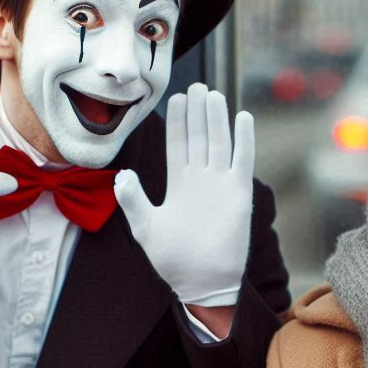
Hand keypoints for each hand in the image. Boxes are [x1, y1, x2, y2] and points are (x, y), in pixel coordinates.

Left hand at [114, 82, 253, 306]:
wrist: (202, 281)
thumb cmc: (173, 260)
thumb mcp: (146, 227)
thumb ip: (133, 200)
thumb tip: (123, 175)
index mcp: (178, 184)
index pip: (178, 144)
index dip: (177, 121)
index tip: (176, 97)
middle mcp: (200, 180)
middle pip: (199, 136)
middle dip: (197, 112)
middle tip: (197, 86)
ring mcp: (220, 184)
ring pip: (219, 142)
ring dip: (216, 118)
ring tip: (213, 93)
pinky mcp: (239, 194)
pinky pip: (243, 159)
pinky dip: (244, 139)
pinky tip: (242, 116)